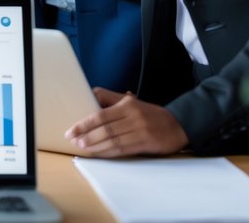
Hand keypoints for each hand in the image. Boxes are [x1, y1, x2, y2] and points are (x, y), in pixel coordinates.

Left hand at [65, 88, 188, 157]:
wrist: (177, 124)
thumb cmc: (149, 113)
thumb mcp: (132, 101)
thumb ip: (111, 98)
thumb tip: (90, 93)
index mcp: (127, 104)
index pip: (101, 115)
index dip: (84, 124)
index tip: (71, 131)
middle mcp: (133, 117)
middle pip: (105, 128)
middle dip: (86, 136)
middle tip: (73, 141)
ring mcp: (140, 130)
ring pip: (113, 140)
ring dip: (95, 146)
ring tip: (82, 149)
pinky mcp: (146, 143)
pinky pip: (123, 149)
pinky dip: (108, 153)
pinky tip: (99, 154)